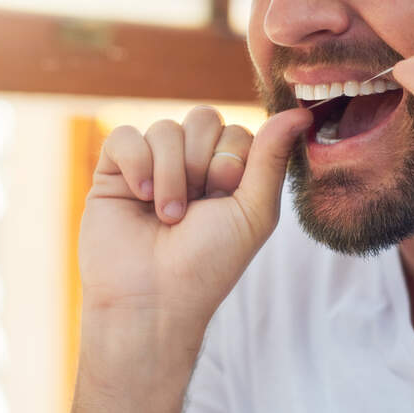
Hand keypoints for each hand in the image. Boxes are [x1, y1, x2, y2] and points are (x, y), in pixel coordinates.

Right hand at [77, 106, 311, 349]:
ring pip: (165, 128)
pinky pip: (124, 136)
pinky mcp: (113, 172)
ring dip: (170, 174)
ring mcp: (151, 166)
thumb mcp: (253, 211)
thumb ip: (273, 158)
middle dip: (202, 163)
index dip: (232, 160)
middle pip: (202, 118)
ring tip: (167, 216)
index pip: (236, 130)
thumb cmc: (209, 263)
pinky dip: (136, 163)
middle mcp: (190, 164)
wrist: (153, 299)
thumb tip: (300, 113)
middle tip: (195, 207)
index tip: (223, 197)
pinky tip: (140, 196)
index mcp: (227, 173)